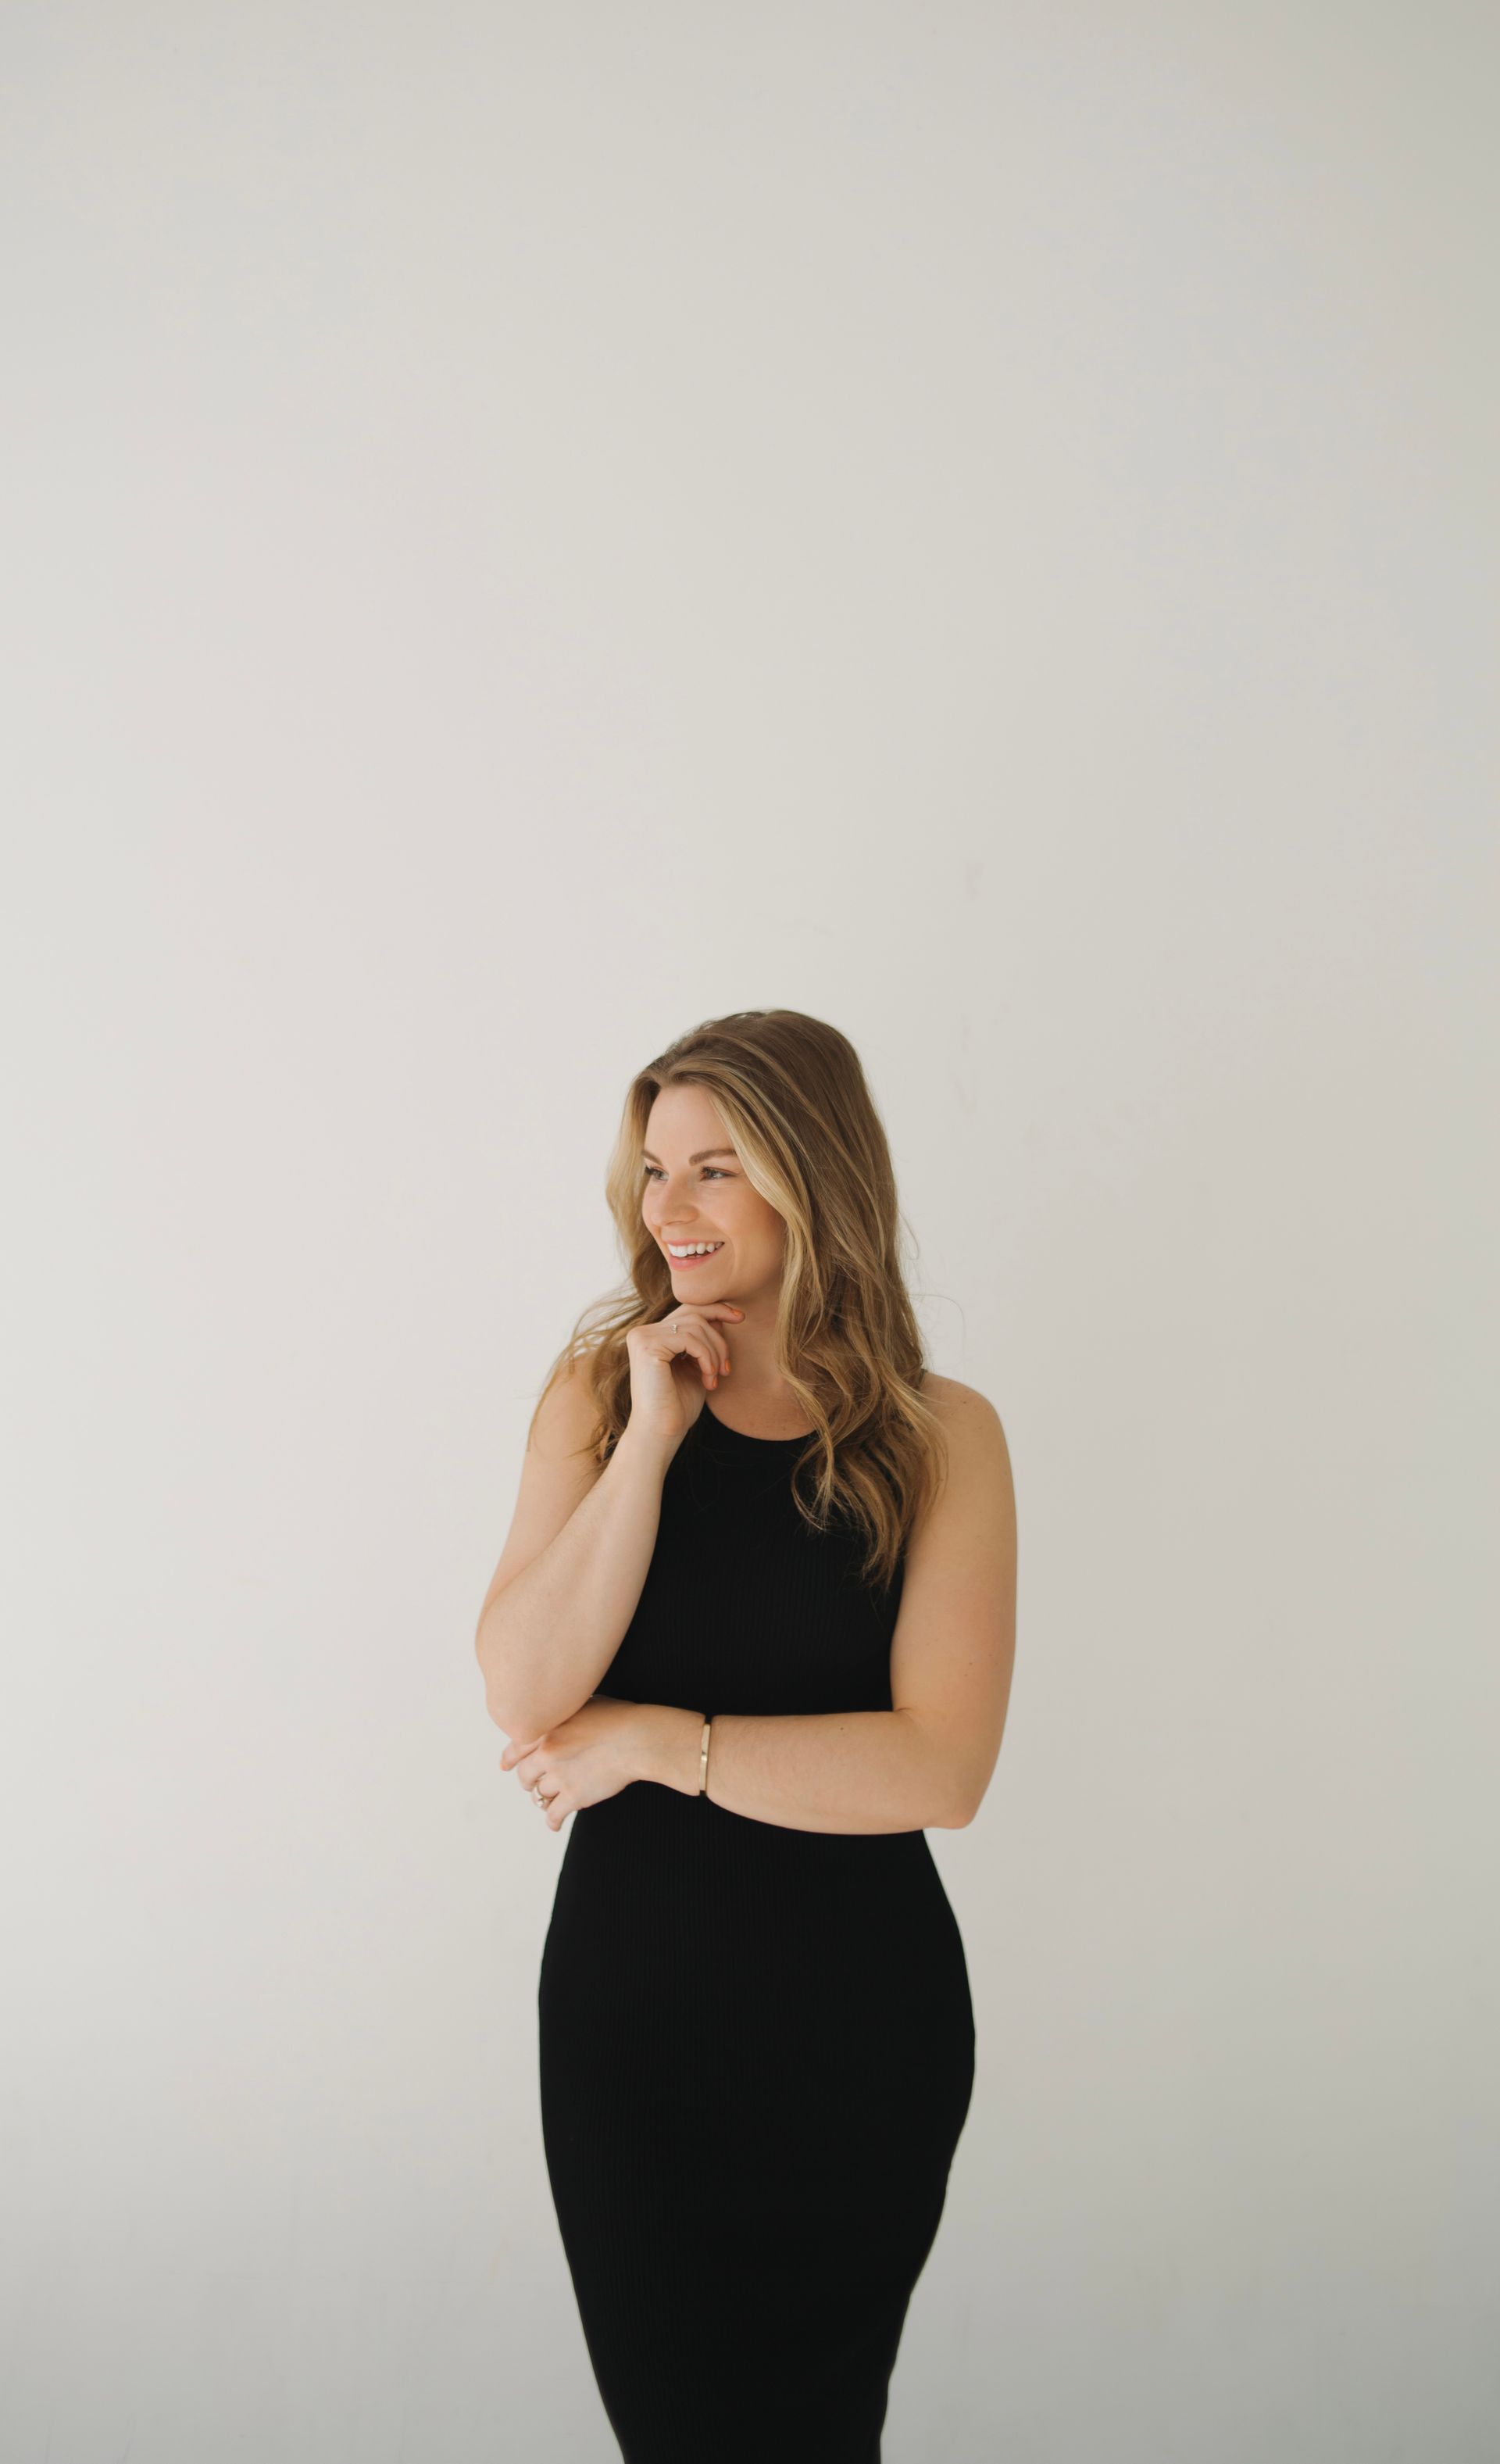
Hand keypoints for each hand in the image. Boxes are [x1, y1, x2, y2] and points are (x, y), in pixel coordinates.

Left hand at [499, 1693, 650, 1831]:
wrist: (637, 1738)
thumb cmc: (618, 1717)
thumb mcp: (584, 1704)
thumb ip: (564, 1715)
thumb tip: (559, 1718)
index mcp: (547, 1727)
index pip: (516, 1748)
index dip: (510, 1759)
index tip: (506, 1766)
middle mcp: (547, 1752)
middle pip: (525, 1774)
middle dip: (529, 1780)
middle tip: (535, 1783)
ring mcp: (559, 1775)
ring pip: (539, 1794)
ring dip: (543, 1798)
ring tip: (550, 1800)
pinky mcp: (573, 1796)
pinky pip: (553, 1815)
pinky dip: (552, 1821)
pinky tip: (555, 1824)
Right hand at [625, 1301, 743, 1447]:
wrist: (661, 1432)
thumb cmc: (678, 1405)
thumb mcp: (696, 1366)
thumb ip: (704, 1341)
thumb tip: (720, 1316)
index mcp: (652, 1335)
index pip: (688, 1309)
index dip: (716, 1309)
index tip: (740, 1317)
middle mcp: (643, 1332)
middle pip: (694, 1314)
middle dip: (719, 1339)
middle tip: (727, 1368)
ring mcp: (643, 1337)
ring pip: (695, 1326)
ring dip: (714, 1353)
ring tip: (715, 1378)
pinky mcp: (647, 1347)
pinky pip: (690, 1338)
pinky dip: (706, 1357)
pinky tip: (708, 1378)